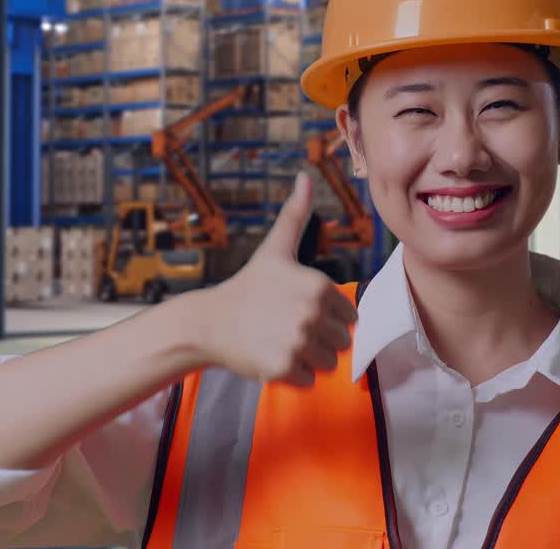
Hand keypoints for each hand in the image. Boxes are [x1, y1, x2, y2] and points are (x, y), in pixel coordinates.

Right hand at [200, 173, 358, 386]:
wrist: (209, 322)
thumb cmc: (248, 286)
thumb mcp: (276, 249)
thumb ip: (296, 215)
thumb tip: (305, 177)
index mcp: (320, 286)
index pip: (350, 318)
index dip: (327, 318)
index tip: (299, 311)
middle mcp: (312, 313)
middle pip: (342, 343)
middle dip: (319, 341)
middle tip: (287, 328)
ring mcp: (298, 341)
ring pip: (328, 364)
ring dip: (308, 359)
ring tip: (279, 342)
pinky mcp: (284, 367)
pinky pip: (309, 381)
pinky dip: (293, 376)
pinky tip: (271, 356)